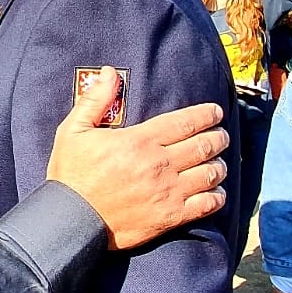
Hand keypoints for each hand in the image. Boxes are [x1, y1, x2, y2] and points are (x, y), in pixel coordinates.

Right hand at [46, 67, 227, 250]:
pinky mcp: (170, 217)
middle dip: (218, 137)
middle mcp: (160, 164)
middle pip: (204, 145)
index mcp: (140, 141)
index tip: (215, 112)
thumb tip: (110, 72)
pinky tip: (215, 191)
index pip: (186, 122)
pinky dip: (217, 195)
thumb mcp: (73, 131)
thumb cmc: (70, 174)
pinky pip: (207, 204)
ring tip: (218, 162)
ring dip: (219, 165)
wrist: (70, 220)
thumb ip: (95, 100)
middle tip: (220, 135)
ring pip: (210, 173)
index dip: (206, 115)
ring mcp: (168, 192)